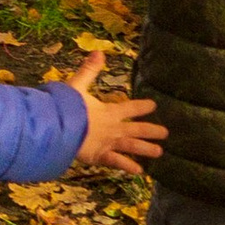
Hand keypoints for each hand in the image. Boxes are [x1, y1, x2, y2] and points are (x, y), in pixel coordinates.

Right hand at [64, 52, 165, 172]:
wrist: (59, 127)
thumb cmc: (67, 106)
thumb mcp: (77, 85)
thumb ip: (89, 70)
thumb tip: (99, 52)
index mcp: (109, 110)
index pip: (130, 107)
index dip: (142, 106)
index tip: (153, 105)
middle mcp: (113, 127)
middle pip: (136, 129)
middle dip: (151, 130)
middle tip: (166, 133)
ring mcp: (108, 143)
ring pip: (132, 146)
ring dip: (146, 149)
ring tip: (159, 152)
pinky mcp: (100, 156)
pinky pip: (117, 162)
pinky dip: (128, 166)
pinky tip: (139, 172)